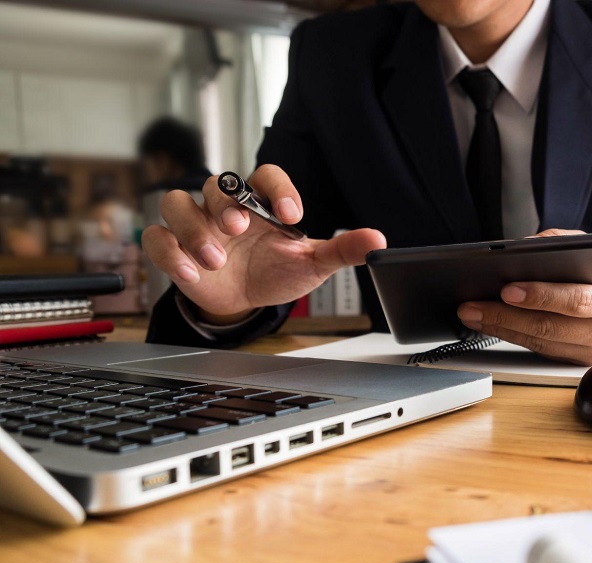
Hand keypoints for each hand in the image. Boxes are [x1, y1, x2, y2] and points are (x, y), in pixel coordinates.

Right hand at [142, 164, 385, 322]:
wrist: (247, 302)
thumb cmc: (277, 272)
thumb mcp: (312, 263)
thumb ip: (342, 250)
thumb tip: (378, 241)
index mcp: (261, 203)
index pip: (266, 175)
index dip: (276, 188)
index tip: (290, 215)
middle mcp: (226, 208)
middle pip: (216, 185)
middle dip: (224, 205)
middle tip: (238, 229)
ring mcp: (196, 226)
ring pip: (177, 205)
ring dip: (193, 230)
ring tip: (215, 261)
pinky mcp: (174, 249)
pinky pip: (157, 239)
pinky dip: (169, 254)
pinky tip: (191, 274)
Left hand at [456, 229, 591, 364]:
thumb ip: (559, 242)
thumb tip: (520, 247)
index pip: (576, 300)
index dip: (540, 296)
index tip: (506, 288)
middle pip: (549, 327)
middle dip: (504, 316)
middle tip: (472, 305)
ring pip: (539, 343)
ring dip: (500, 328)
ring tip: (471, 314)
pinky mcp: (578, 363)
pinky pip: (539, 351)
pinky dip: (511, 336)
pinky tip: (490, 324)